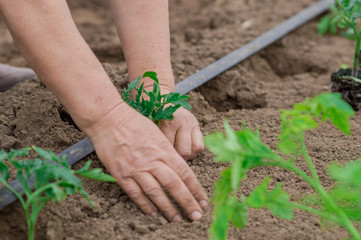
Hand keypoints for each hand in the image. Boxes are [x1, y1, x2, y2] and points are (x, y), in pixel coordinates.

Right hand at [85, 103, 207, 221]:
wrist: (109, 118)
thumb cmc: (135, 122)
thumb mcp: (158, 134)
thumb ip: (167, 152)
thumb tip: (177, 168)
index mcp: (164, 150)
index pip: (185, 173)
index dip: (196, 189)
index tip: (203, 201)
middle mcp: (153, 161)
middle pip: (174, 186)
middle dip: (187, 202)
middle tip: (196, 216)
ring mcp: (136, 169)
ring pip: (156, 193)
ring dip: (168, 208)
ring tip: (176, 218)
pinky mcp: (121, 174)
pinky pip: (135, 194)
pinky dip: (145, 205)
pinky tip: (153, 213)